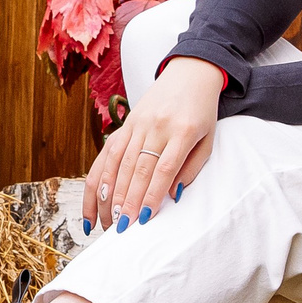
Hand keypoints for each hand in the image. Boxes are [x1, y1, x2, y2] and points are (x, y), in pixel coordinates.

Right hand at [80, 57, 223, 232]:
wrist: (189, 73)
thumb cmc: (202, 112)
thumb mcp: (208, 139)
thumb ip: (191, 168)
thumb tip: (173, 195)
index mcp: (182, 131)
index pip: (164, 168)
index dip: (152, 195)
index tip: (144, 219)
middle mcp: (156, 127)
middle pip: (137, 169)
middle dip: (127, 201)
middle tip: (121, 229)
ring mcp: (136, 124)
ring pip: (118, 163)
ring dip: (109, 195)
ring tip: (105, 222)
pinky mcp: (125, 124)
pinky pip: (107, 153)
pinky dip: (99, 178)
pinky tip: (94, 198)